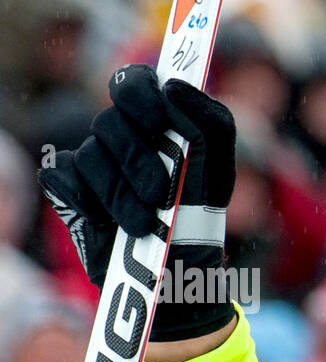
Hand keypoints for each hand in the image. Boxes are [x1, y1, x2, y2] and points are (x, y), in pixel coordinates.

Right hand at [38, 63, 237, 341]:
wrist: (179, 273)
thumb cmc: (199, 217)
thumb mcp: (220, 170)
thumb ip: (211, 122)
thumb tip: (175, 86)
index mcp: (155, 122)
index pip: (134, 82)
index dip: (139, 92)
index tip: (156, 118)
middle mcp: (121, 137)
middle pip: (110, 123)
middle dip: (138, 161)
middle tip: (160, 195)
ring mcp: (93, 163)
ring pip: (90, 156)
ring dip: (123, 196)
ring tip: (146, 225)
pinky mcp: (71, 192)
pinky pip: (65, 179)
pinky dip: (91, 203)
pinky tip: (113, 225)